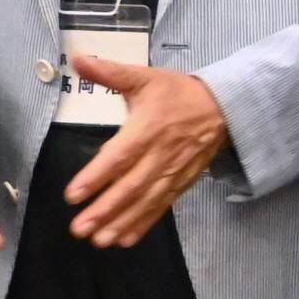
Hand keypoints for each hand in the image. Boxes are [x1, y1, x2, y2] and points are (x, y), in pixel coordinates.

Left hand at [63, 57, 230, 247]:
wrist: (225, 107)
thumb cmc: (179, 92)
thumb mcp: (145, 77)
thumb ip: (110, 72)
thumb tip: (76, 57)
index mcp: (149, 127)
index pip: (120, 156)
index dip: (97, 176)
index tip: (73, 195)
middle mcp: (161, 154)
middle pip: (132, 186)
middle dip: (106, 210)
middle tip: (80, 229)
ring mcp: (174, 171)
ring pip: (146, 201)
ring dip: (122, 222)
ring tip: (99, 240)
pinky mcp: (182, 182)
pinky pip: (162, 206)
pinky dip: (144, 224)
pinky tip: (125, 239)